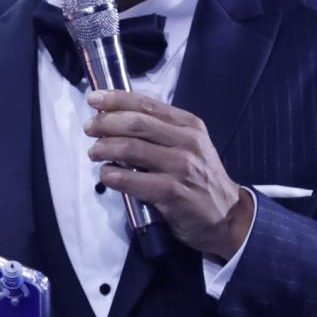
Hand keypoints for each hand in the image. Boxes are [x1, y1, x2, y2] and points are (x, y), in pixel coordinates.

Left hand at [85, 90, 254, 258]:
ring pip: (132, 149)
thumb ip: (159, 131)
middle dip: (106, 123)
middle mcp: (187, 142)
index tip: (94, 99)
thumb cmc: (200, 178)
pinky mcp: (174, 193)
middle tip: (89, 129)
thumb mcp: (189, 145)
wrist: (228, 217)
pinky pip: (134, 181)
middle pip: (136, 123)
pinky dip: (113, 176)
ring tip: (93, 153)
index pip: (147, 105)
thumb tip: (115, 119)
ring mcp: (182, 167)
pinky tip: (106, 175)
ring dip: (105, 148)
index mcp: (189, 125)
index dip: (116, 99)